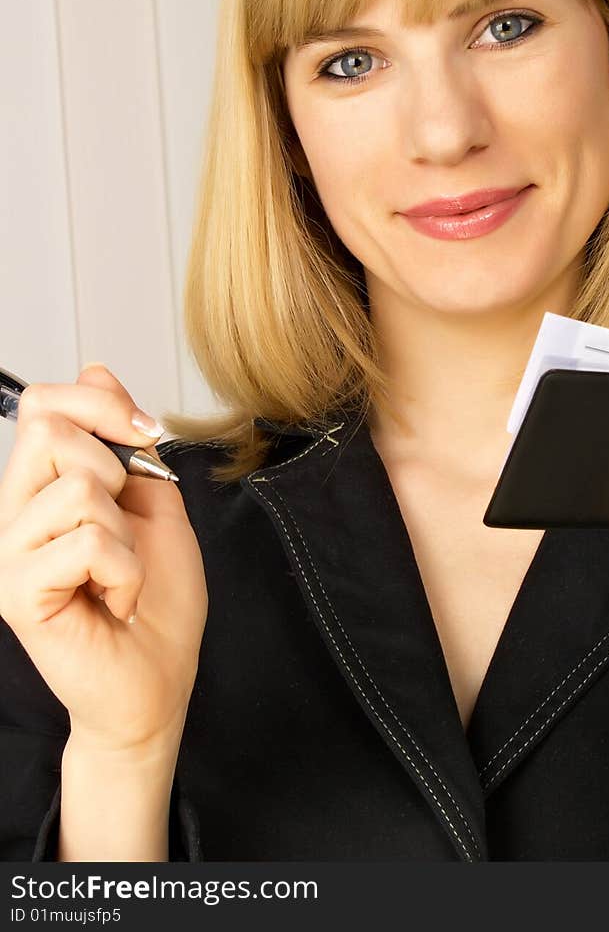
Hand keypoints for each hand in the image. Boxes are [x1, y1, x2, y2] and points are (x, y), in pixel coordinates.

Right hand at [0, 364, 207, 753]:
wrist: (157, 679)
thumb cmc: (156, 598)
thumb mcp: (154, 499)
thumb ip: (125, 439)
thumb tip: (93, 368)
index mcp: (41, 486)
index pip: (42, 404)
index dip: (99, 401)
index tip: (145, 432)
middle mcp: (14, 513)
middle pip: (48, 430)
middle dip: (114, 468)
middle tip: (124, 525)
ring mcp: (9, 553)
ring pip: (77, 487)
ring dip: (126, 534)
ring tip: (120, 574)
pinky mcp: (17, 592)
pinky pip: (87, 541)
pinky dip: (126, 570)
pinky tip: (115, 600)